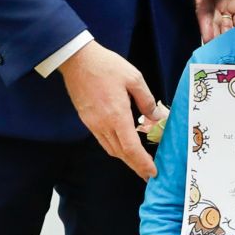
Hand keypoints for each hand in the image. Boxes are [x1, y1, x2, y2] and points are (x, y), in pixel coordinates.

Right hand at [58, 41, 157, 178]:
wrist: (77, 60)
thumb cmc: (107, 66)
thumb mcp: (134, 78)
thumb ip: (146, 100)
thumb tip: (156, 118)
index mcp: (117, 115)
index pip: (131, 147)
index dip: (142, 162)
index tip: (152, 172)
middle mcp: (103, 124)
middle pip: (120, 153)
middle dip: (135, 166)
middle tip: (148, 174)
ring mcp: (93, 123)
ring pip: (110, 148)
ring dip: (125, 158)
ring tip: (139, 162)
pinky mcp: (87, 120)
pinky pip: (103, 140)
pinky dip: (115, 147)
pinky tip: (124, 145)